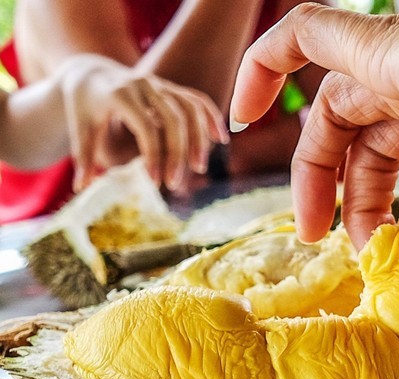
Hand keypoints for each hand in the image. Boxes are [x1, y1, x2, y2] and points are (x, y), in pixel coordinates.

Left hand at [59, 54, 228, 190]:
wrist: (91, 73)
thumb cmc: (85, 106)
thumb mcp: (80, 128)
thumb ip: (83, 157)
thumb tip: (81, 187)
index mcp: (120, 93)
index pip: (146, 126)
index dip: (153, 155)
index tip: (153, 181)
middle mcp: (144, 85)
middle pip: (173, 118)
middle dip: (177, 153)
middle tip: (174, 184)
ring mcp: (161, 85)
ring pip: (190, 108)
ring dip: (199, 139)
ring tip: (198, 168)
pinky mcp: (172, 88)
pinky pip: (198, 100)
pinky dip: (211, 117)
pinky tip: (221, 139)